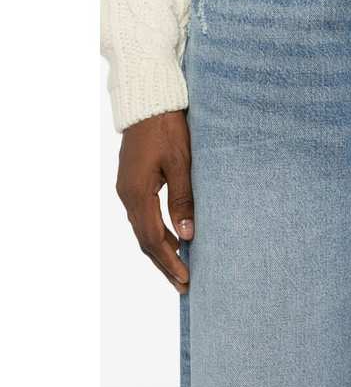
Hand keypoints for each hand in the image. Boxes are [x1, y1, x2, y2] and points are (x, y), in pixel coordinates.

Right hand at [116, 111, 193, 292]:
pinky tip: (173, 240)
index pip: (153, 238)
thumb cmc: (168, 128)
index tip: (186, 279)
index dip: (170, 261)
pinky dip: (158, 233)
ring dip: (162, 251)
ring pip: (144, 230)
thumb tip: (187, 235)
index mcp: (137, 193)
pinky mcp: (133, 183)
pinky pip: (144, 217)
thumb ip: (183, 198)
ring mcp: (128, 189)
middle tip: (185, 285)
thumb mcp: (181, 162)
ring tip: (180, 270)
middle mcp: (127, 195)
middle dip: (165, 264)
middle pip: (145, 240)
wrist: (148, 101)